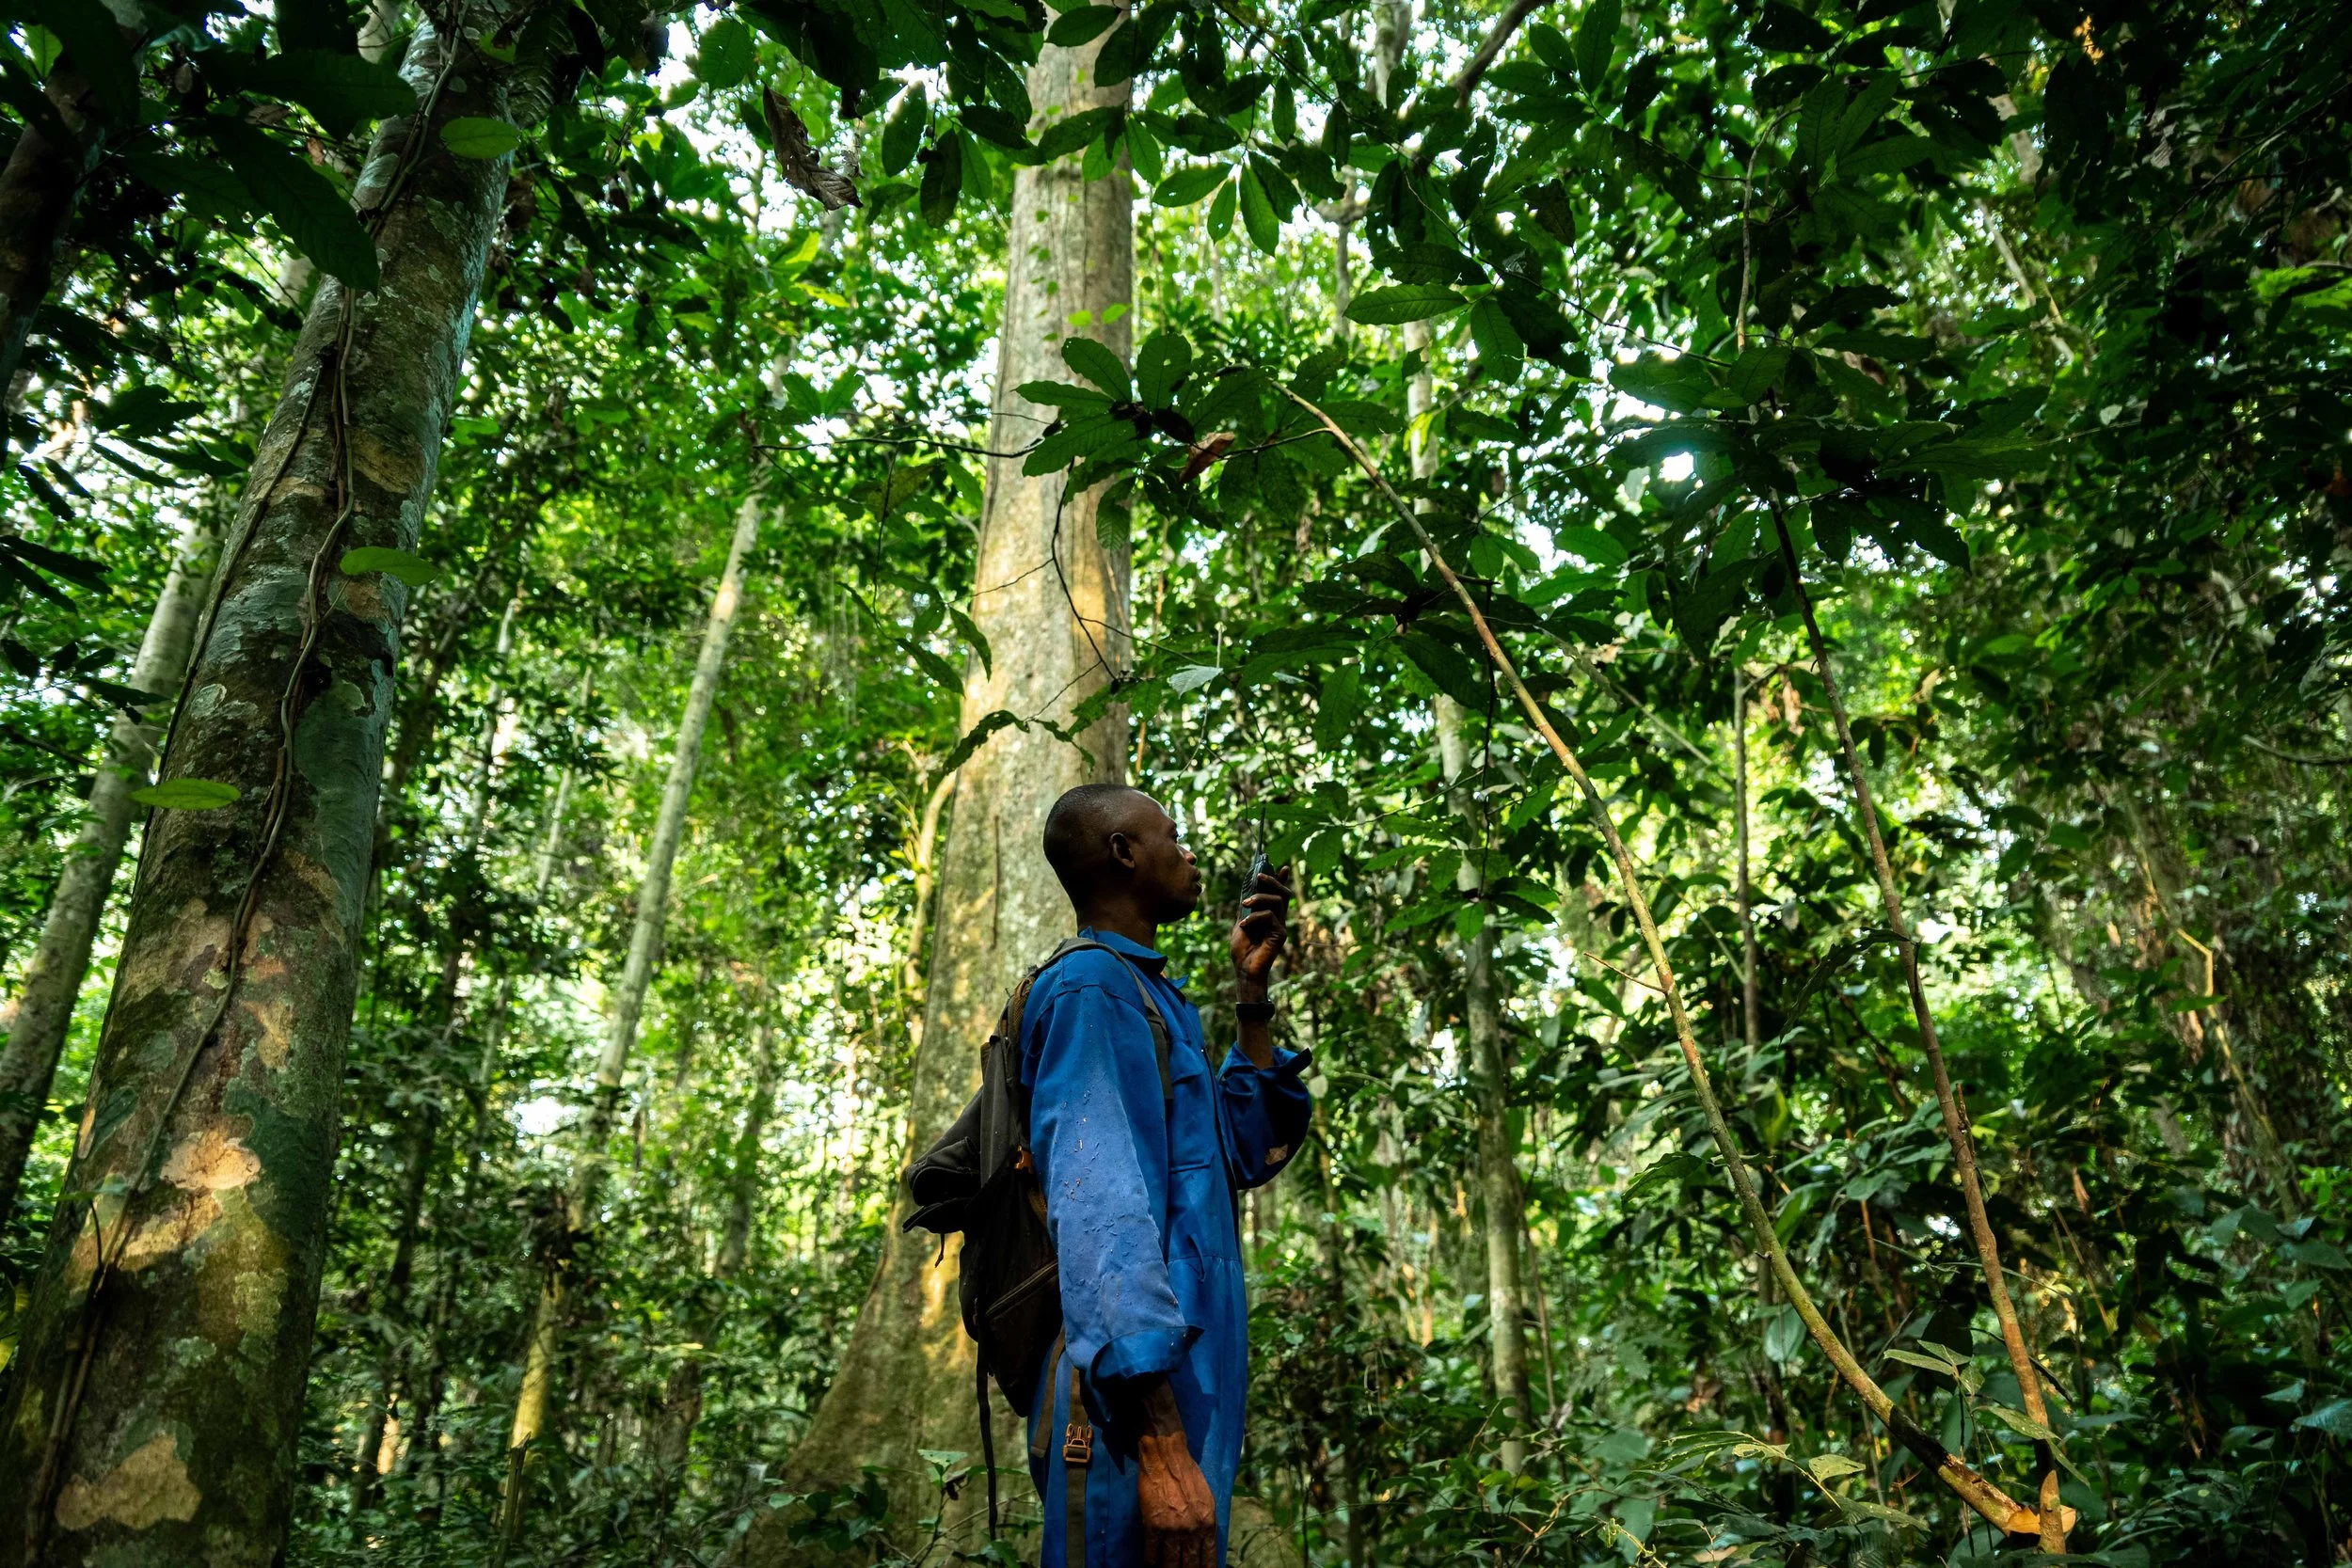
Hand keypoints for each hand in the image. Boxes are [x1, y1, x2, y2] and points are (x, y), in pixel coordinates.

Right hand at [1137, 1431, 1217, 1567]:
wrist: (1167, 1457)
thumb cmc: (1189, 1475)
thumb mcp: (1207, 1500)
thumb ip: (1206, 1524)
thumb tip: (1204, 1544)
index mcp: (1208, 1524)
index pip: (1208, 1559)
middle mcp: (1192, 1530)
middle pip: (1190, 1565)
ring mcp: (1171, 1529)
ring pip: (1171, 1563)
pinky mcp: (1153, 1525)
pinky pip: (1152, 1552)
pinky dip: (1151, 1564)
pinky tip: (1151, 1567)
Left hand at [1228, 862, 1292, 993]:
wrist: (1244, 970)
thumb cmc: (1242, 949)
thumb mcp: (1242, 923)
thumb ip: (1247, 909)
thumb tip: (1246, 891)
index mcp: (1270, 916)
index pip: (1279, 894)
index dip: (1282, 880)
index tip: (1283, 867)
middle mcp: (1278, 920)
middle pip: (1283, 894)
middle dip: (1273, 881)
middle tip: (1259, 875)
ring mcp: (1280, 927)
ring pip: (1277, 901)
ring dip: (1259, 898)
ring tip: (1244, 903)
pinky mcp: (1279, 935)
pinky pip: (1269, 917)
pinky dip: (1254, 917)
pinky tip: (1244, 926)